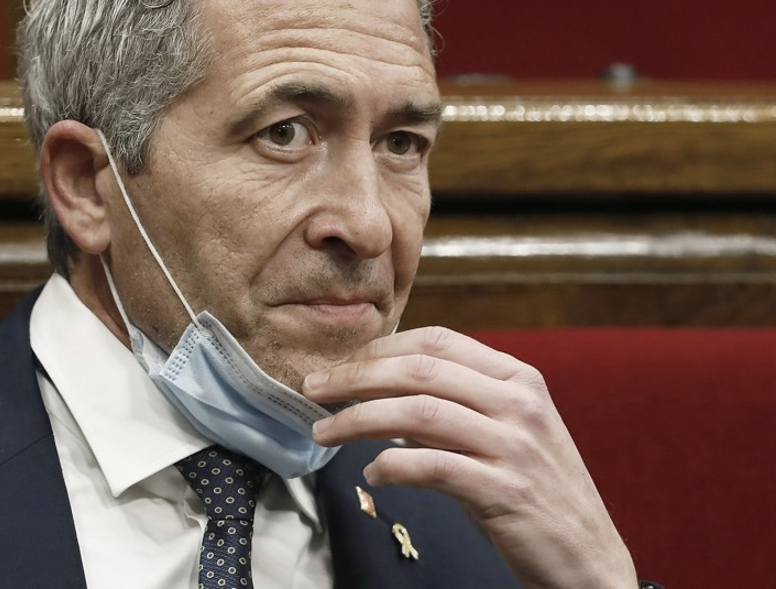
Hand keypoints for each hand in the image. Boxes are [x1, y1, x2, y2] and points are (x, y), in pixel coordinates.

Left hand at [302, 325, 637, 588]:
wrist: (589, 561)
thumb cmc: (534, 494)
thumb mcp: (502, 434)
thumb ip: (453, 405)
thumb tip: (379, 388)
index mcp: (518, 378)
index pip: (436, 341)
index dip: (379, 347)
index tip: (339, 362)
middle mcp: (519, 403)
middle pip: (418, 370)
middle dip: (355, 376)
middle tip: (313, 388)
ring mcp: (515, 446)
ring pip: (417, 413)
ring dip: (358, 419)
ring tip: (324, 431)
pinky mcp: (506, 491)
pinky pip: (431, 466)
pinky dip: (390, 465)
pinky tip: (371, 475)